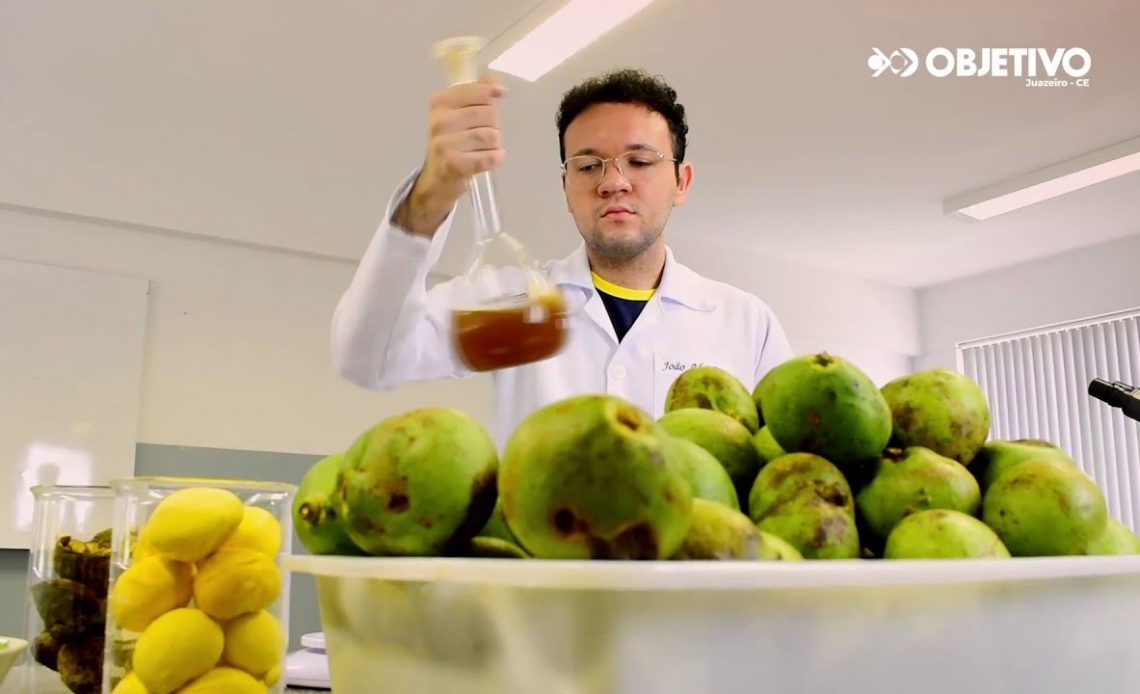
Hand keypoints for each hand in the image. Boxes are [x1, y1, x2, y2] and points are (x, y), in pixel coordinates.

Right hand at [395, 75, 506, 236]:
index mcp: (440, 102)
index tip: (500, 95)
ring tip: (483, 148)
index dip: (492, 95)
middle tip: (483, 134)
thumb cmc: (453, 140)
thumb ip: (478, 93)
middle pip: (489, 114)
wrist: (438, 177)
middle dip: (494, 124)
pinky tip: (489, 159)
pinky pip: (490, 157)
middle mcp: (439, 121)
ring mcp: (445, 143)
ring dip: (495, 144)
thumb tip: (497, 85)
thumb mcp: (459, 111)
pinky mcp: (454, 164)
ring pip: (492, 136)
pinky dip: (495, 158)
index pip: (480, 91)